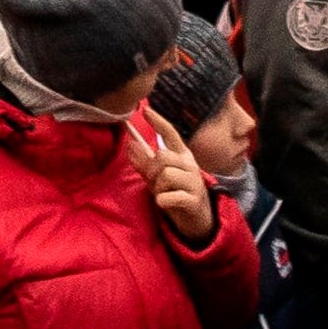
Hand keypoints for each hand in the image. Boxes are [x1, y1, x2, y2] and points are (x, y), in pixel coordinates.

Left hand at [132, 103, 218, 251]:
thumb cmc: (176, 192)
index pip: (170, 133)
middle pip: (162, 157)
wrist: (197, 218)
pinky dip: (161, 201)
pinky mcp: (193, 200)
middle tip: (154, 182)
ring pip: (165, 176)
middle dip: (152, 170)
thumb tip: (130, 144)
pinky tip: (166, 203)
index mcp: (182, 155)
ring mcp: (193, 182)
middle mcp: (189, 165)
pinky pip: (167, 196)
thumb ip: (145, 162)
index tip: (145, 110)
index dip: (158, 122)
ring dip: (157, 188)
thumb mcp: (159, 177)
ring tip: (163, 194)